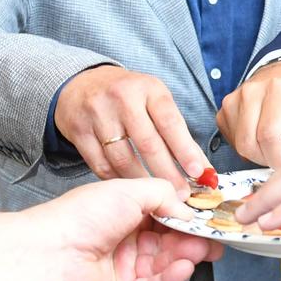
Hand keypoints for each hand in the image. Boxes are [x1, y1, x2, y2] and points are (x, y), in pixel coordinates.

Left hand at [22, 179, 224, 280]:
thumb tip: (189, 207)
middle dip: (192, 238)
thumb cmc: (80, 218)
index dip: (186, 217)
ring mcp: (123, 275)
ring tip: (203, 248)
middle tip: (215, 235)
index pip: (163, 218)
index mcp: (121, 218)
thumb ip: (165, 195)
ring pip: (165, 266)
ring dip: (186, 256)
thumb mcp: (129, 191)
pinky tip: (185, 266)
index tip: (210, 217)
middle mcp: (122, 246)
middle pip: (168, 243)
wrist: (49, 256)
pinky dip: (172, 278)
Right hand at [53, 65, 207, 195]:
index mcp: (149, 89)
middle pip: (147, 144)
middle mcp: (123, 98)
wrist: (80, 83)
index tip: (198, 173)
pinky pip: (100, 164)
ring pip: (122, 158)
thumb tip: (201, 167)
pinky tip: (129, 188)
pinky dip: (117, 180)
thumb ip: (176, 131)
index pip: (170, 123)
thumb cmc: (127, 95)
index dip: (185, 150)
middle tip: (181, 195)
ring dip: (142, 182)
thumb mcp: (154, 100)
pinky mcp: (79, 130)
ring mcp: (98, 114)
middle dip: (168, 173)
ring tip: (156, 198)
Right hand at [217, 61, 280, 169]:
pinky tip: (264, 140)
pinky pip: (231, 141)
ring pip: (240, 145)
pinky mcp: (225, 108)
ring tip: (278, 146)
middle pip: (251, 143)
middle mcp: (254, 91)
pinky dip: (247, 148)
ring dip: (259, 155)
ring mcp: (236, 98)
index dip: (278, 160)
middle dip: (269, 160)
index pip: (270, 135)